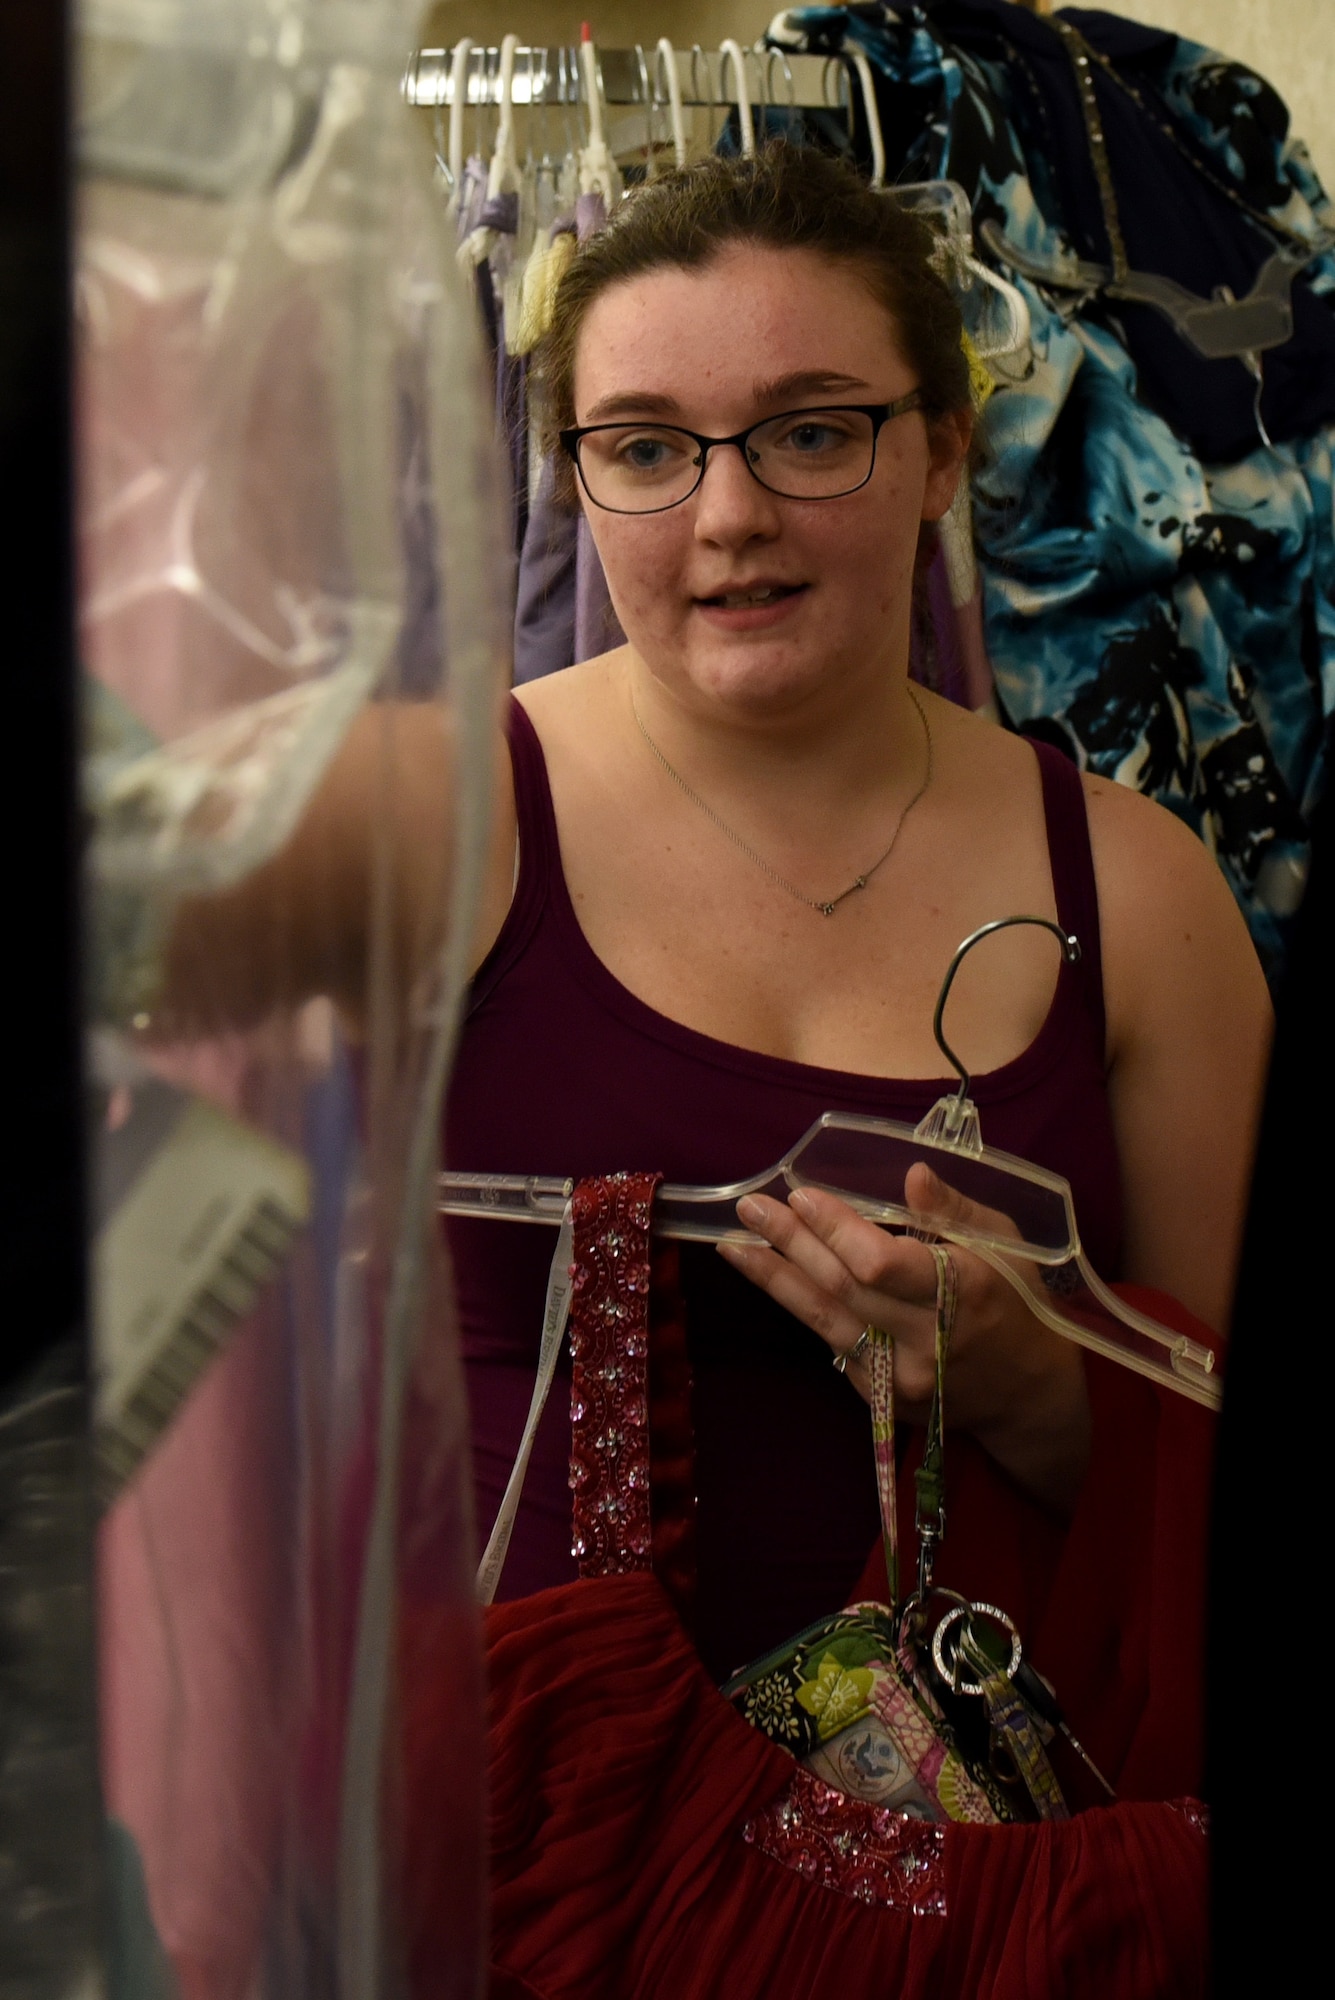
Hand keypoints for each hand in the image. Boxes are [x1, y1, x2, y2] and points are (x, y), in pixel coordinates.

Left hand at [715, 1163, 1090, 1514]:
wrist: (1026, 1392)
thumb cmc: (1017, 1300)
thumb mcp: (1006, 1244)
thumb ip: (955, 1211)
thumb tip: (911, 1174)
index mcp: (963, 1292)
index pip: (881, 1265)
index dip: (836, 1231)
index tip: (802, 1195)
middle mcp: (926, 1340)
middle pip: (842, 1289)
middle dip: (790, 1243)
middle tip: (750, 1208)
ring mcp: (901, 1376)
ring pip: (824, 1320)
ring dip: (774, 1278)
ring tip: (734, 1244)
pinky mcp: (882, 1396)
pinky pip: (832, 1344)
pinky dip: (800, 1307)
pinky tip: (771, 1277)